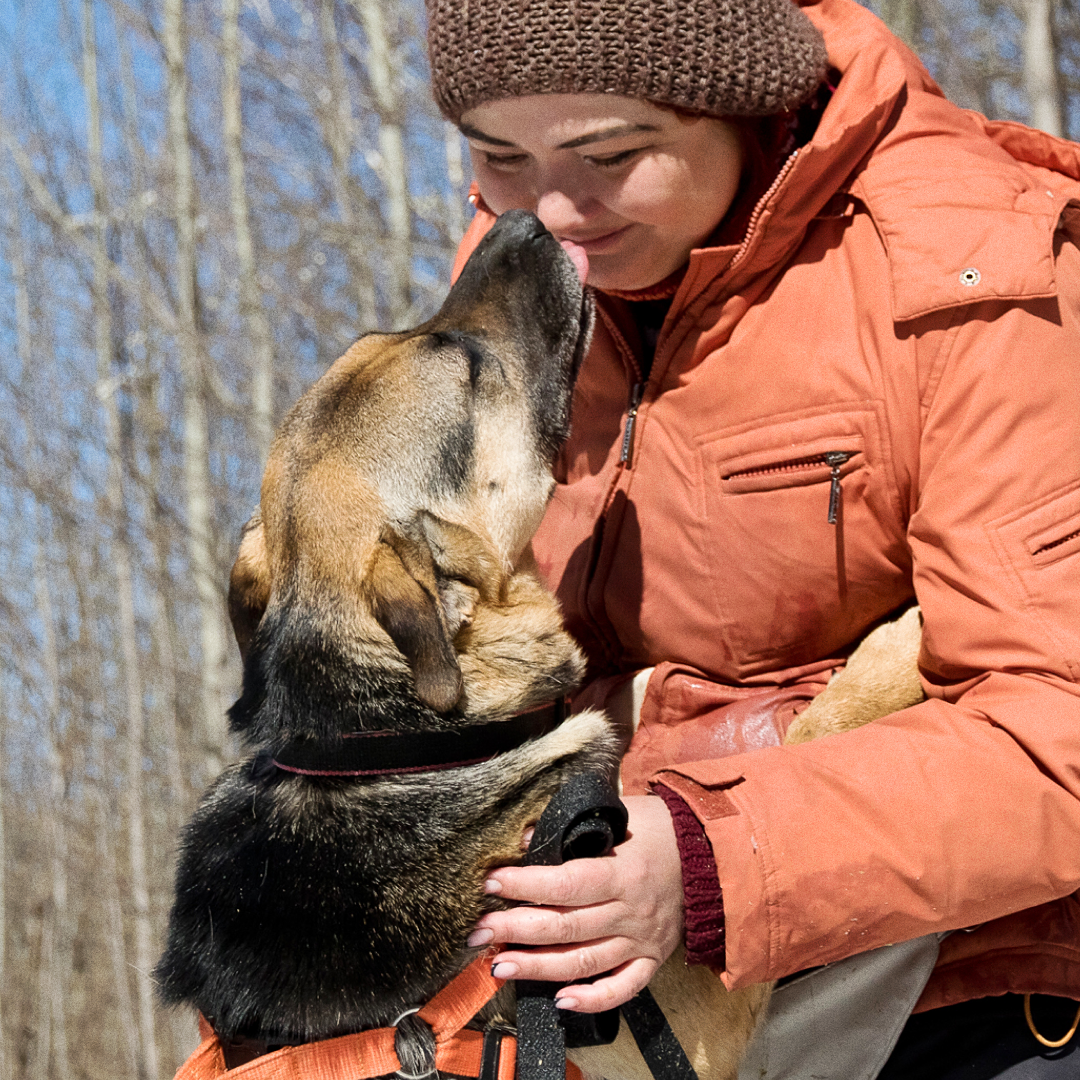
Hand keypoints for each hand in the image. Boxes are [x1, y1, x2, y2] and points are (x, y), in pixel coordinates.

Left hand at [466, 794, 683, 1011]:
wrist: (713, 853)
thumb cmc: (661, 828)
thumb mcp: (622, 813)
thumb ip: (574, 826)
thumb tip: (526, 838)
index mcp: (624, 871)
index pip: (568, 883)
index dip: (527, 885)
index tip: (492, 884)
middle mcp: (632, 911)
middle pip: (568, 927)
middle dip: (517, 929)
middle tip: (479, 932)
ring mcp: (642, 940)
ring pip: (585, 962)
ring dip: (539, 967)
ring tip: (499, 965)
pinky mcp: (652, 959)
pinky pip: (622, 988)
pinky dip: (592, 999)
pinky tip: (559, 1000)